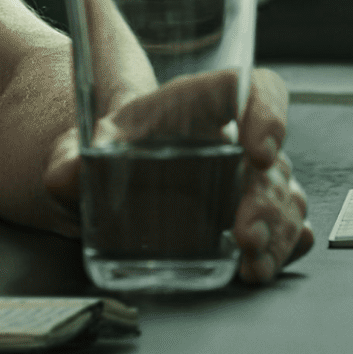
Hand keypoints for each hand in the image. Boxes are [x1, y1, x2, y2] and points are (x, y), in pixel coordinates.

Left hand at [37, 65, 316, 286]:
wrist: (110, 182)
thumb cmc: (106, 153)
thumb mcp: (79, 150)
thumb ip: (68, 162)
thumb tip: (66, 176)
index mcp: (198, 107)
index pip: (252, 88)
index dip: (268, 111)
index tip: (258, 151)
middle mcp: (232, 141)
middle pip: (273, 160)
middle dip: (266, 201)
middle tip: (245, 235)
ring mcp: (245, 181)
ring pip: (285, 198)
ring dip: (277, 232)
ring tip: (252, 264)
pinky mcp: (248, 215)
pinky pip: (285, 226)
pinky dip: (284, 247)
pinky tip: (264, 265)